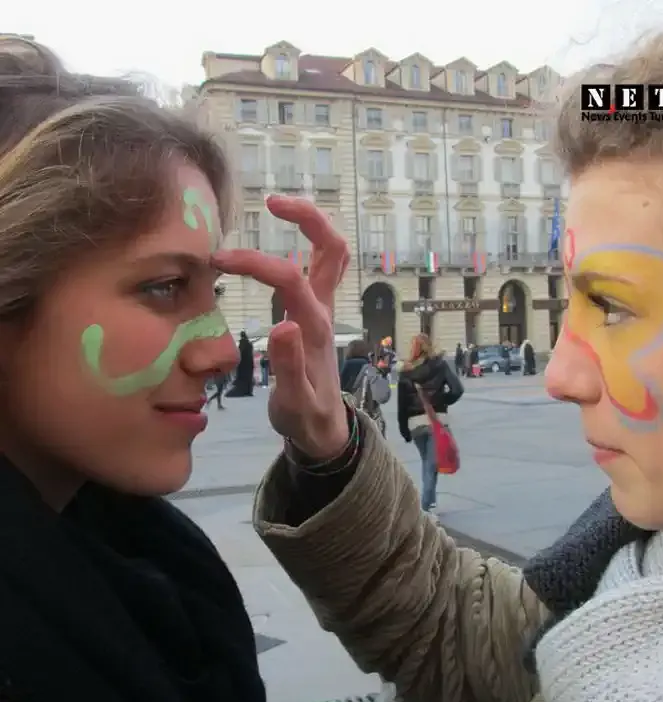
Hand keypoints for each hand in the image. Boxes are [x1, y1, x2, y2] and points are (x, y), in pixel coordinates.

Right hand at [214, 196, 349, 459]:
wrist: (326, 428)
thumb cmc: (306, 416)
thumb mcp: (294, 403)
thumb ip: (289, 368)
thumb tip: (283, 326)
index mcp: (315, 328)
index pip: (289, 279)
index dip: (255, 262)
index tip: (218, 259)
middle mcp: (325, 310)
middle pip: (333, 250)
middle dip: (308, 218)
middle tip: (271, 202)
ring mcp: (325, 308)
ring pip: (332, 253)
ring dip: (312, 224)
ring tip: (277, 206)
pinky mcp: (320, 311)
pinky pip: (322, 266)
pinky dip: (307, 242)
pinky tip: (282, 236)